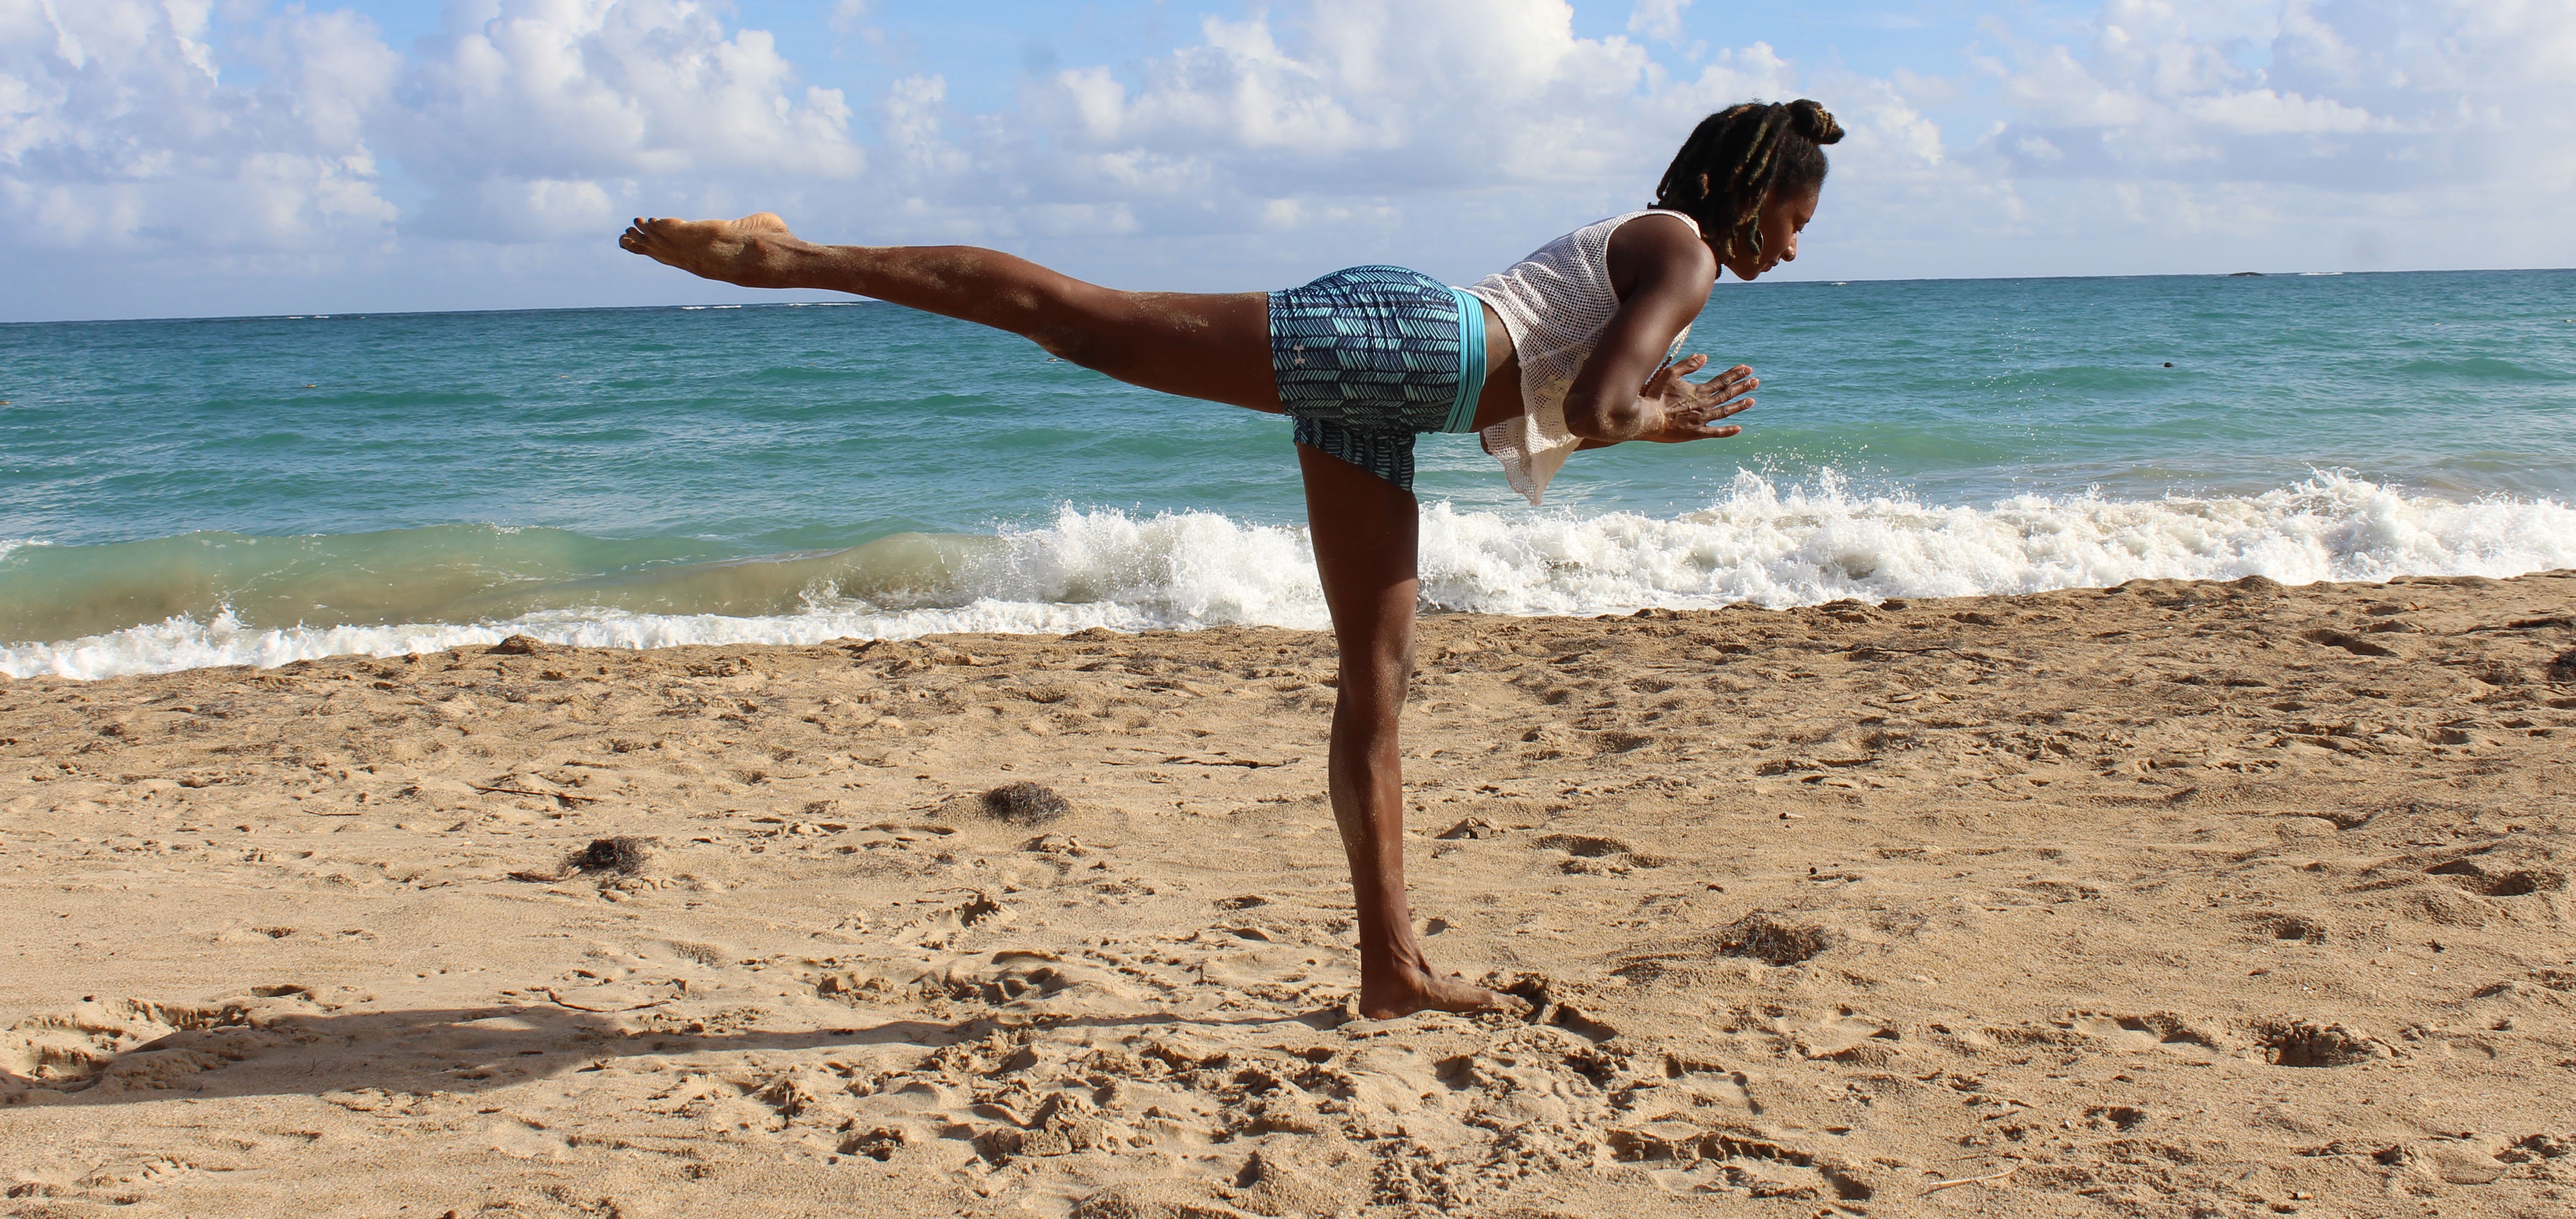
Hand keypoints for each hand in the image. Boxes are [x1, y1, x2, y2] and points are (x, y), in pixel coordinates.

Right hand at [1633, 355, 1755, 443]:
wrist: (1649, 418)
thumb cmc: (1656, 395)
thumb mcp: (1670, 374)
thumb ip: (1688, 365)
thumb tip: (1705, 356)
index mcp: (1699, 390)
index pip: (1722, 380)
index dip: (1736, 374)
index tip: (1747, 369)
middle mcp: (1705, 404)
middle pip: (1728, 394)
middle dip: (1743, 386)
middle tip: (1756, 381)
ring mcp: (1702, 419)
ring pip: (1726, 411)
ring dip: (1739, 405)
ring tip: (1752, 401)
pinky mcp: (1697, 433)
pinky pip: (1716, 432)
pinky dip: (1728, 431)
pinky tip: (1739, 429)